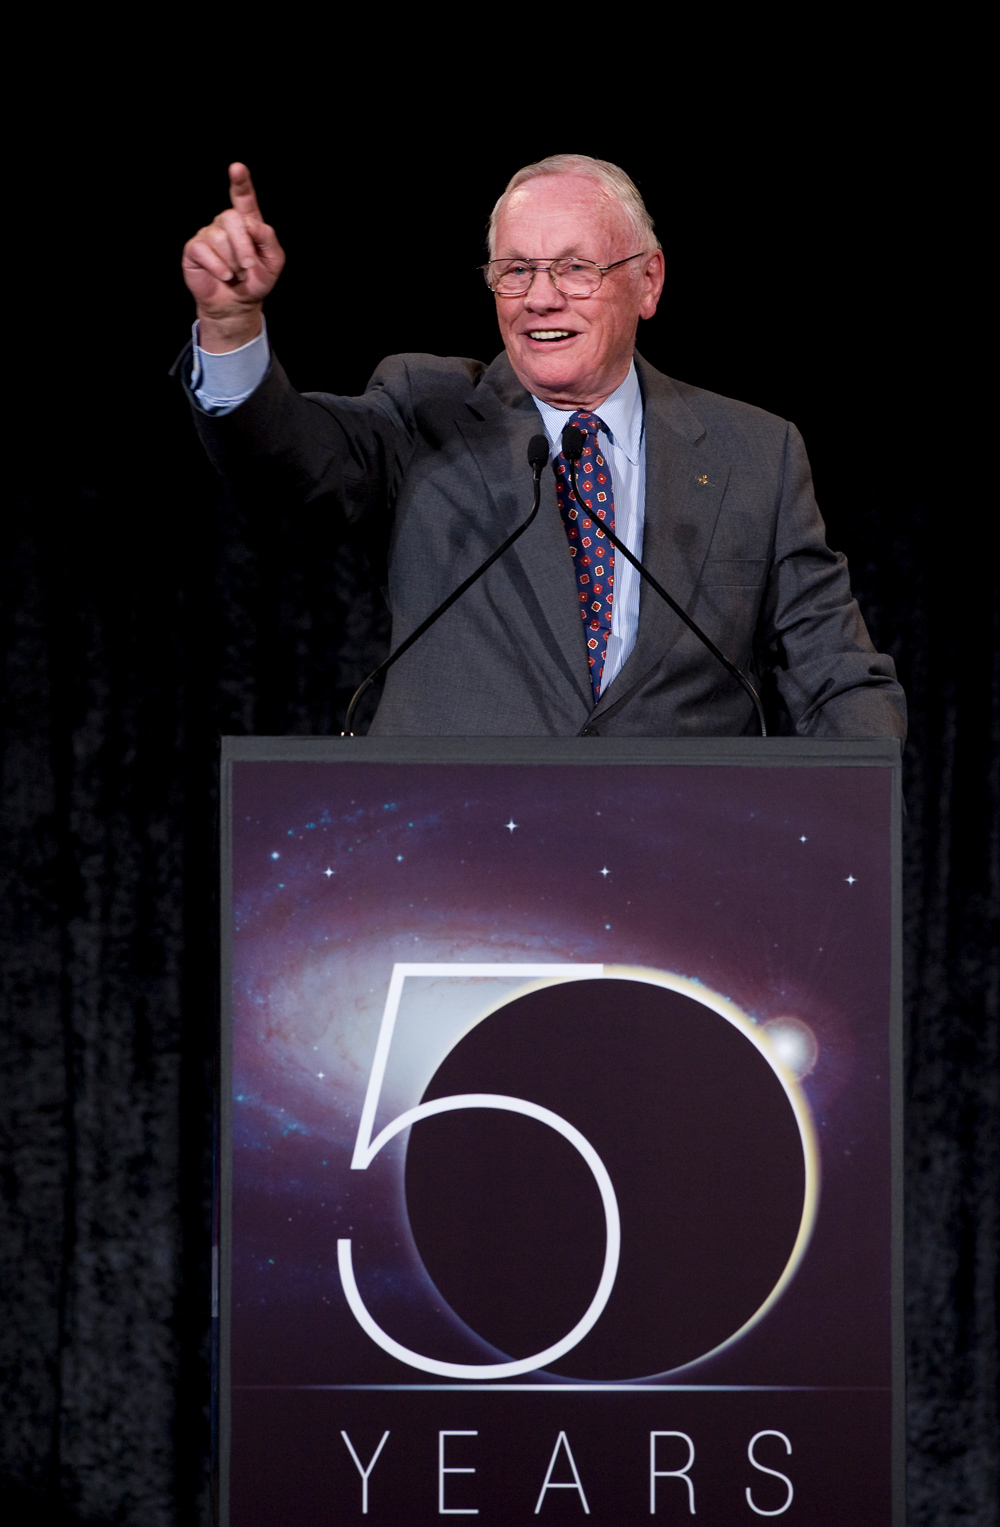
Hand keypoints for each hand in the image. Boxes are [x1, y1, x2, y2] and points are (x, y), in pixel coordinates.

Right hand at [182, 163, 284, 350]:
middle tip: (249, 267)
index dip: (240, 182)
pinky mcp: (194, 249)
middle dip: (244, 246)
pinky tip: (224, 275)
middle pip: (232, 218)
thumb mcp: (273, 262)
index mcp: (247, 222)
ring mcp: (208, 234)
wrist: (237, 304)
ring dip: (232, 261)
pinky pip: (205, 250)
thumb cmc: (255, 280)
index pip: (243, 196)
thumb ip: (268, 239)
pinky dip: (219, 267)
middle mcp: (226, 224)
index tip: (237, 168)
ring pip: (219, 237)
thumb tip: (252, 225)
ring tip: (235, 274)